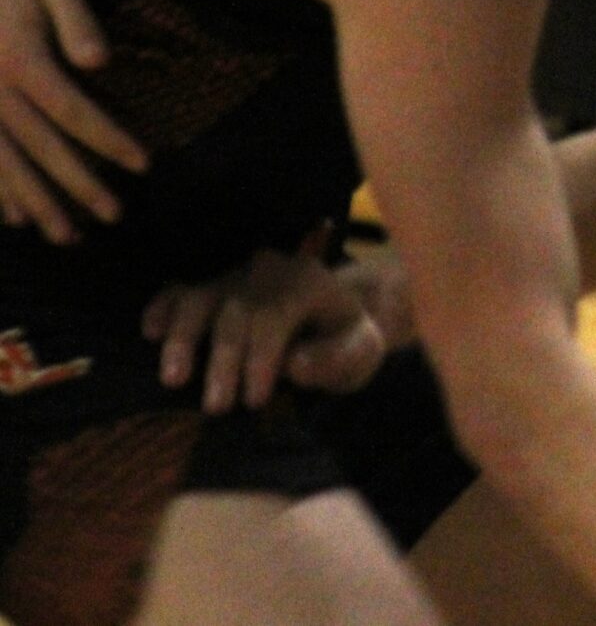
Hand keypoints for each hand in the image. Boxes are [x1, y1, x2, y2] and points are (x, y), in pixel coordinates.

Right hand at [0, 0, 143, 243]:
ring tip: (64, 236)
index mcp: (22, 60)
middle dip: (77, 187)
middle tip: (113, 218)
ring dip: (34, 202)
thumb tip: (98, 61)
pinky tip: (9, 217)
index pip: (73, 112)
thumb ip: (75, 19)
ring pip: (2, 163)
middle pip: (39, 149)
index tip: (145, 166)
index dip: (110, 141)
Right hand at [142, 243, 394, 413]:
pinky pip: (179, 290)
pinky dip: (162, 308)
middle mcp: (267, 271)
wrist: (329, 323)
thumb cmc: (342, 342)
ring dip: (183, 340)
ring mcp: (233, 277)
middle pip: (236, 314)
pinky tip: (150, 332)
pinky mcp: (208, 287)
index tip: (256, 400)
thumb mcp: (360, 353)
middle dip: (224, 363)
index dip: (262, 359)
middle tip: (217, 408)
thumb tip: (296, 366)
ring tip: (173, 380)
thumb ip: (339, 359)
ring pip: (200, 299)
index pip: (276, 316)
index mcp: (308, 281)